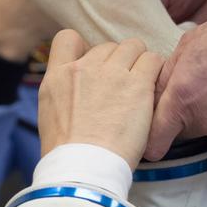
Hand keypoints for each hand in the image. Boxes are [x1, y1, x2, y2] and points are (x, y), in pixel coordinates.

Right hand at [39, 30, 164, 167]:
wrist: (83, 168)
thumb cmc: (68, 155)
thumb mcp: (50, 117)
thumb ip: (64, 95)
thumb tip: (79, 94)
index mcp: (57, 76)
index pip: (68, 38)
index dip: (84, 49)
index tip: (93, 68)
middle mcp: (83, 68)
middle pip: (107, 46)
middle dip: (116, 63)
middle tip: (122, 89)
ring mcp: (111, 73)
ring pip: (132, 47)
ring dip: (138, 64)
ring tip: (140, 89)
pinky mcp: (138, 84)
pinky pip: (154, 60)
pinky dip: (156, 71)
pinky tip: (153, 91)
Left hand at [145, 1, 206, 159]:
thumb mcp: (189, 43)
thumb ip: (168, 74)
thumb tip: (156, 93)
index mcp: (182, 99)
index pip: (156, 140)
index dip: (152, 141)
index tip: (151, 142)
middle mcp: (205, 120)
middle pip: (184, 130)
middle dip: (186, 115)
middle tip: (202, 87)